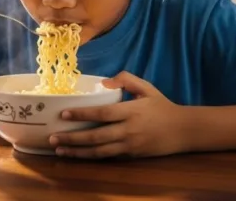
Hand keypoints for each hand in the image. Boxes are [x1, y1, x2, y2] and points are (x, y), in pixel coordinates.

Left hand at [49, 71, 183, 158]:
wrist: (183, 130)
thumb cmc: (162, 106)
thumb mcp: (147, 87)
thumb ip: (126, 79)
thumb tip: (106, 82)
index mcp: (130, 111)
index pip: (102, 114)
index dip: (82, 114)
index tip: (63, 113)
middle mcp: (128, 130)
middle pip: (96, 136)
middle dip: (72, 138)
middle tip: (53, 137)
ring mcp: (129, 145)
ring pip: (98, 151)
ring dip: (77, 151)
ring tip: (59, 149)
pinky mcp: (130, 155)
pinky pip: (107, 157)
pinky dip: (90, 157)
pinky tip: (77, 155)